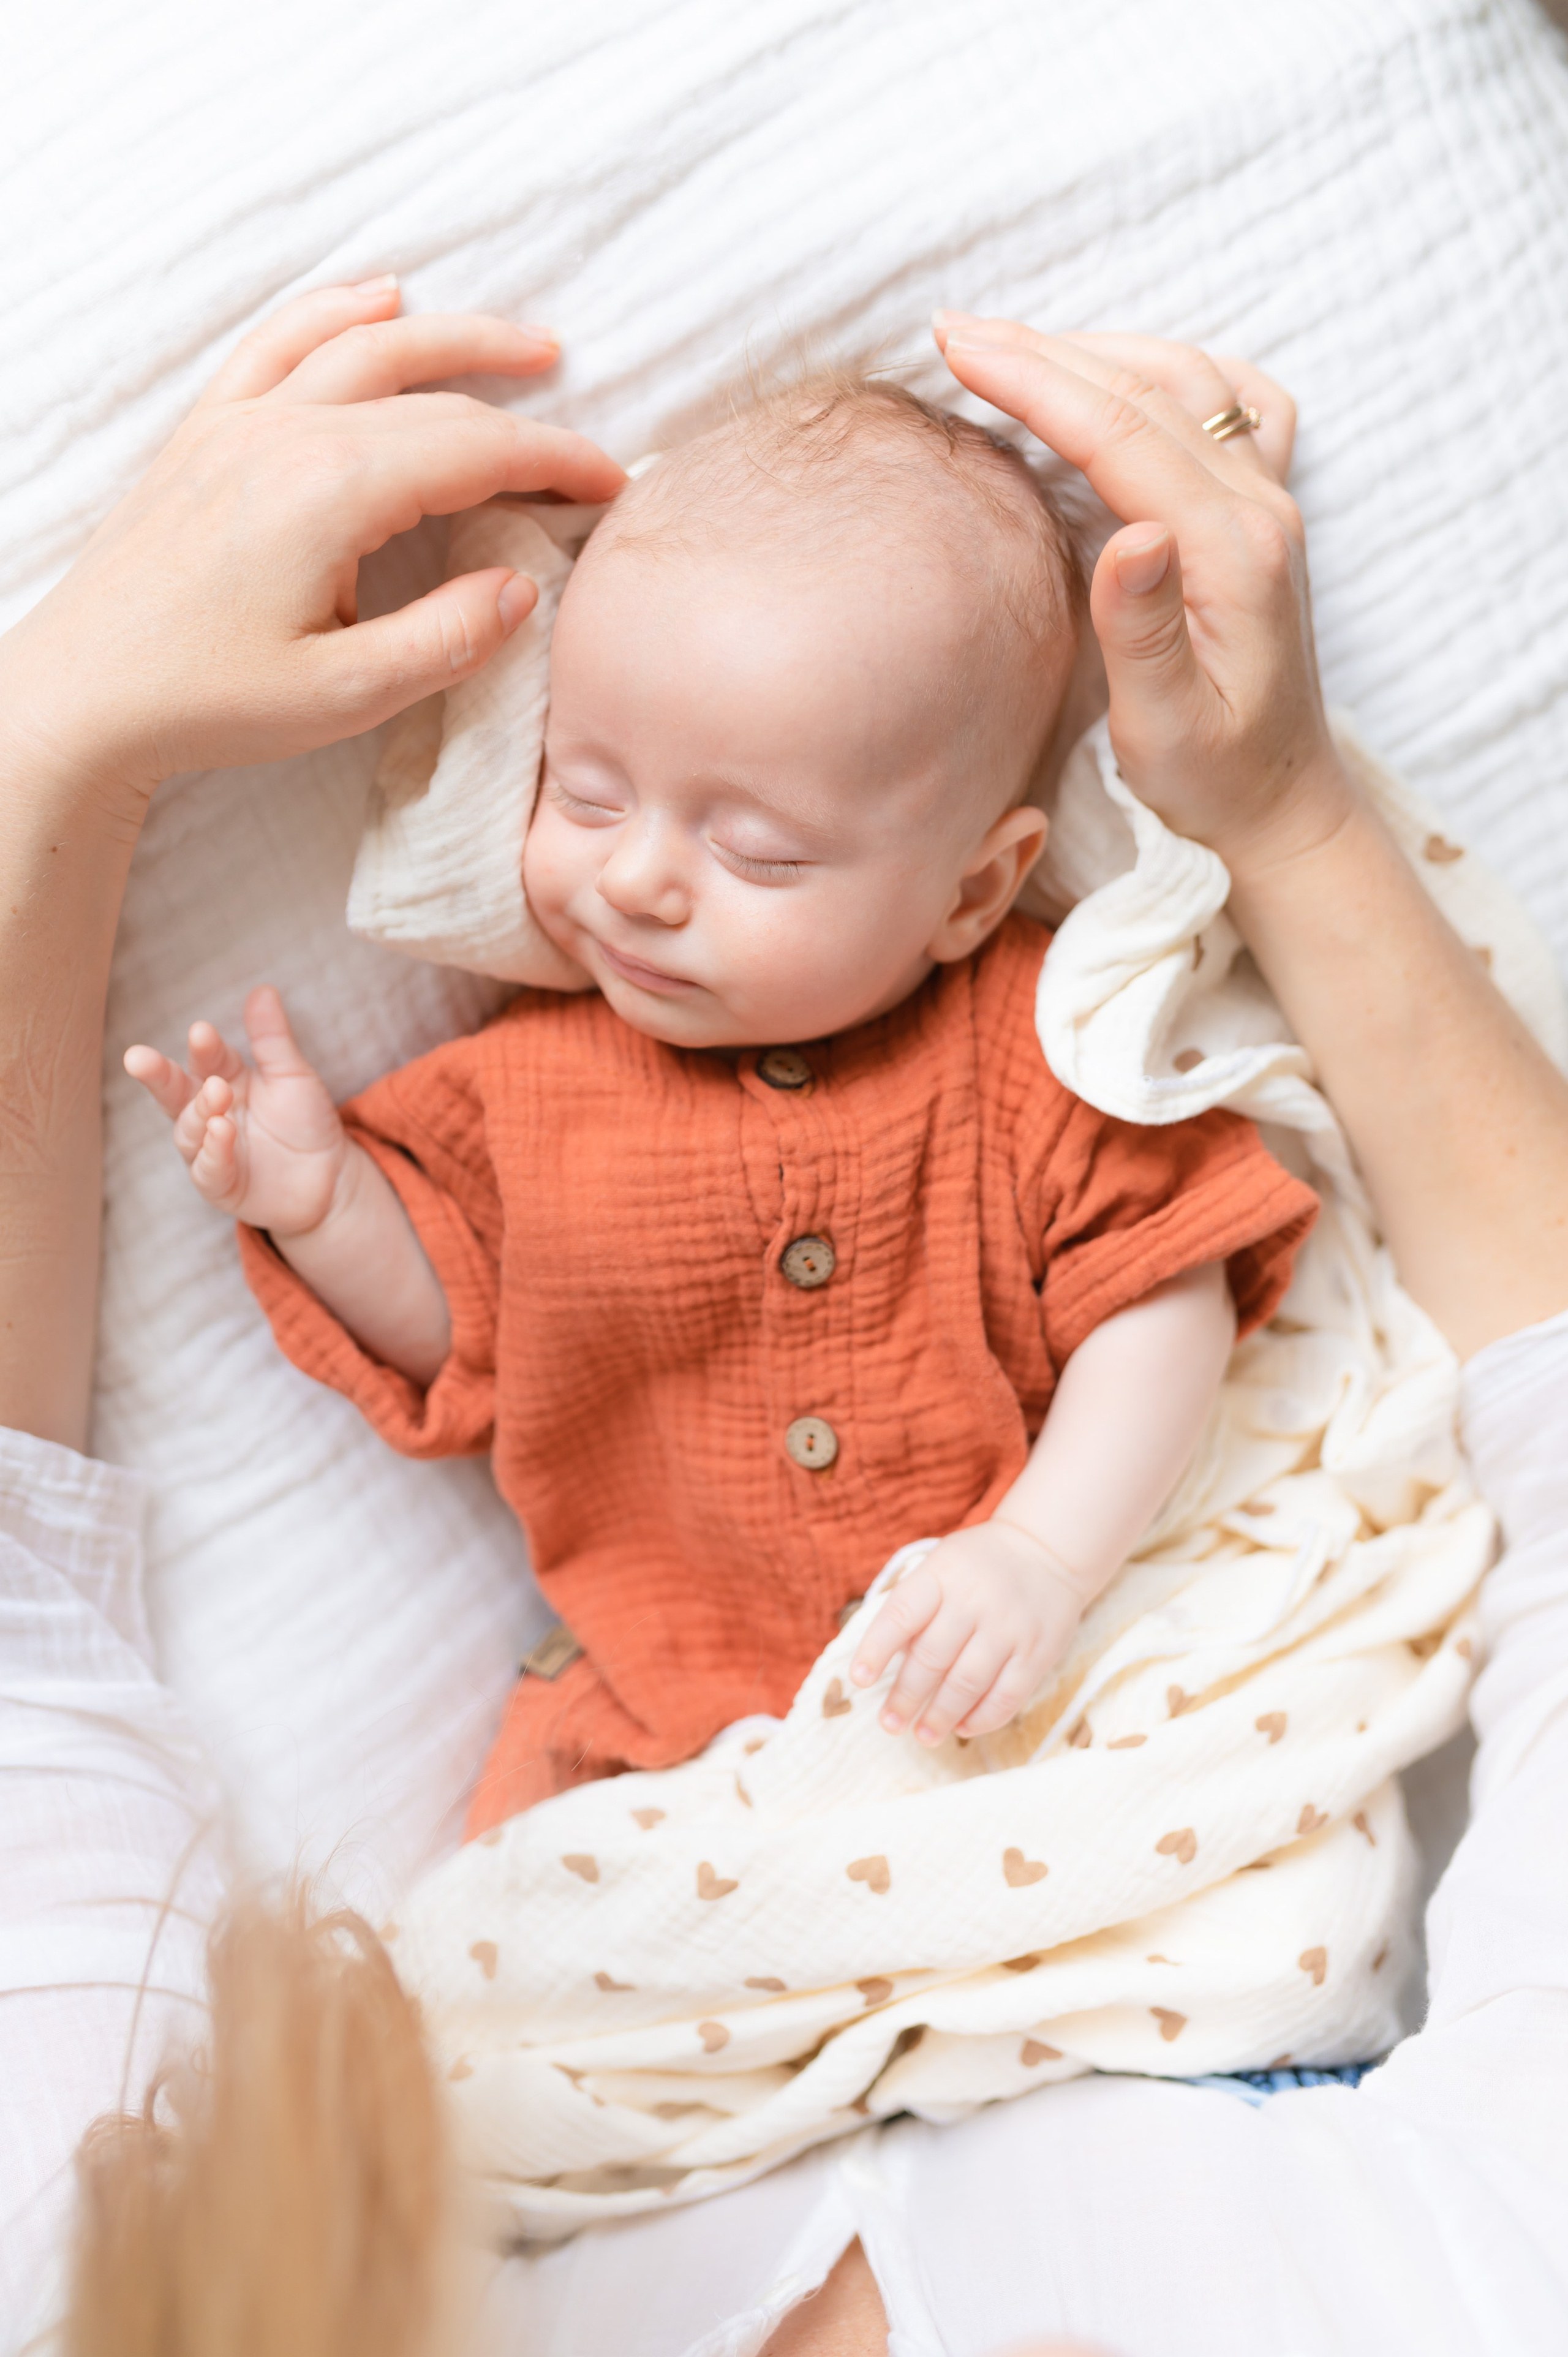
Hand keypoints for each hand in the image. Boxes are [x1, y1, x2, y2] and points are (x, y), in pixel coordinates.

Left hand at [0, 278, 625, 801]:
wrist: (83, 696)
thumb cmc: (206, 702)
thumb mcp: (345, 695)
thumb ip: (446, 639)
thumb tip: (519, 589)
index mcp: (328, 492)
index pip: (473, 451)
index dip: (553, 461)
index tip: (610, 484)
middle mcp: (285, 435)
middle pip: (431, 396)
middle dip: (521, 409)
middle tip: (586, 430)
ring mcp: (239, 424)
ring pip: (362, 345)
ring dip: (450, 336)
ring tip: (524, 343)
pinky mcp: (205, 435)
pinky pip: (279, 343)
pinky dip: (336, 310)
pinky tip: (380, 297)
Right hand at [125, 987, 345, 1234]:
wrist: (331, 1177)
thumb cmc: (306, 1121)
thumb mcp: (293, 1075)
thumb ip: (273, 1038)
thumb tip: (263, 989)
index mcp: (223, 1078)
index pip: (206, 1058)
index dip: (203, 1046)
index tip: (201, 1031)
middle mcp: (207, 1112)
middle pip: (174, 1092)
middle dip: (156, 1075)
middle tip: (138, 1058)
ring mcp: (208, 1149)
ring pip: (189, 1130)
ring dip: (198, 1112)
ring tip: (216, 1094)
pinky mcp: (219, 1183)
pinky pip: (209, 1169)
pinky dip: (213, 1152)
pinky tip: (222, 1133)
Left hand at [848, 1521, 1084, 1745]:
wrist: (1048, 1549)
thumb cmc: (979, 1565)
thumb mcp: (941, 1566)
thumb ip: (916, 1606)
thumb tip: (888, 1664)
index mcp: (942, 1574)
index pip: (902, 1614)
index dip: (876, 1649)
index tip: (859, 1680)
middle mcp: (975, 1600)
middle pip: (932, 1658)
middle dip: (906, 1697)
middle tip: (889, 1723)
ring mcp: (1009, 1628)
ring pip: (967, 1683)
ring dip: (940, 1716)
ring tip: (922, 1736)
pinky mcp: (1038, 1653)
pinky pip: (1007, 1696)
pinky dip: (981, 1719)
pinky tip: (962, 1728)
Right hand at [932, 317, 1353, 879]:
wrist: (1282, 802)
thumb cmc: (1214, 779)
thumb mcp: (1167, 729)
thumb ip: (1145, 631)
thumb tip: (1131, 532)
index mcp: (1233, 554)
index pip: (1123, 433)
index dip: (1036, 381)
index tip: (957, 349)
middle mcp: (1260, 508)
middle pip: (1148, 389)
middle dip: (1045, 350)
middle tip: (952, 330)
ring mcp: (1269, 500)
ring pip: (1186, 381)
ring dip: (1094, 349)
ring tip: (1007, 344)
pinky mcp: (1262, 511)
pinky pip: (1226, 403)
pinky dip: (1162, 370)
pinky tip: (1117, 372)